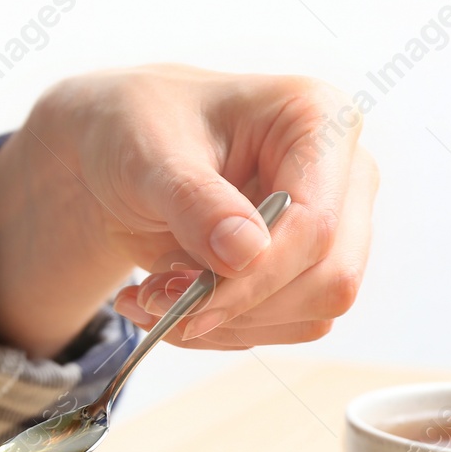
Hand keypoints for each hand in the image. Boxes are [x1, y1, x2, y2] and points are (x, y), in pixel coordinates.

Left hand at [0, 65, 378, 355]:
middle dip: (236, 307)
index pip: (317, 225)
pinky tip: (175, 303)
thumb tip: (244, 250)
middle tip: (158, 304)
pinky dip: (223, 332)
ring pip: (310, 315)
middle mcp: (344, 171)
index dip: (252, 277)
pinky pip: (284, 329)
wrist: (106, 153)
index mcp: (317, 119)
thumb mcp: (143, 150)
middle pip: (329, 280)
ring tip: (154, 296)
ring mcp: (333, 223)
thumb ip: (191, 200)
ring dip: (223, 325)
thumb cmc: (124, 126)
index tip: (181, 297)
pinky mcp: (306, 268)